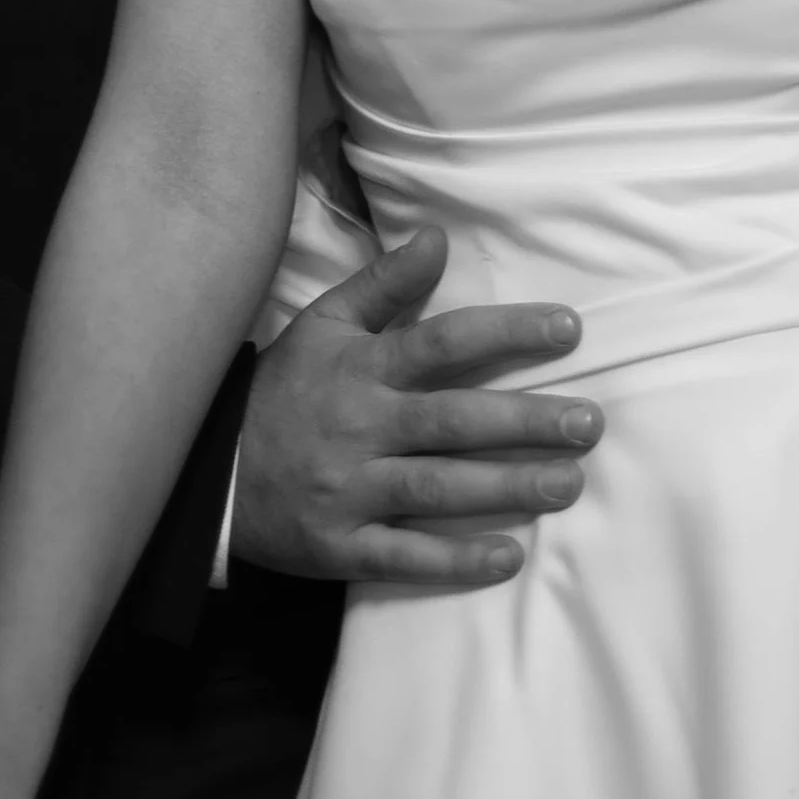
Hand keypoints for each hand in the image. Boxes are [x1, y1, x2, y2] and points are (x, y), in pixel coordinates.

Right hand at [233, 228, 603, 587]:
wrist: (211, 470)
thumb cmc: (283, 390)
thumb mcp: (322, 324)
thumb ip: (383, 283)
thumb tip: (438, 238)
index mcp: (361, 368)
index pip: (443, 342)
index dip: (507, 332)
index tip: (569, 328)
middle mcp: (360, 427)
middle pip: (452, 420)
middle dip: (524, 421)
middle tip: (588, 423)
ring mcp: (349, 490)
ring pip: (437, 488)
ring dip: (506, 487)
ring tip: (569, 483)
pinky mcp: (340, 546)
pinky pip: (403, 555)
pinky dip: (454, 560)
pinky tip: (508, 557)